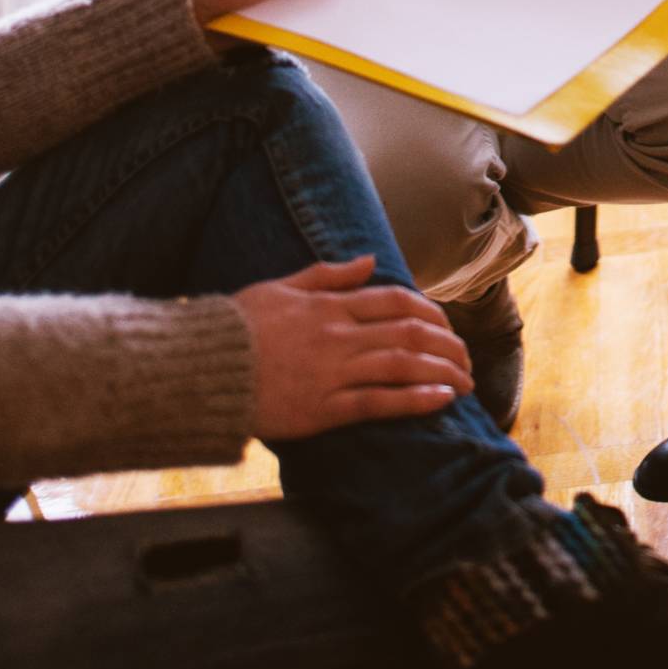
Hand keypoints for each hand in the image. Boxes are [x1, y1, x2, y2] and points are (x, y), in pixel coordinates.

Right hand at [235, 256, 471, 439]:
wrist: (200, 370)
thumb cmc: (237, 327)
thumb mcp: (282, 286)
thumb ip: (329, 274)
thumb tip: (369, 259)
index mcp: (329, 305)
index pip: (397, 301)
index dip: (431, 314)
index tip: (448, 327)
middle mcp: (338, 335)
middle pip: (410, 333)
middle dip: (447, 346)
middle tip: (467, 359)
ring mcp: (332, 372)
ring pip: (402, 365)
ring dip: (442, 372)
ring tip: (467, 382)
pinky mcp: (323, 408)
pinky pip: (379, 402)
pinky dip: (415, 400)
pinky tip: (442, 400)